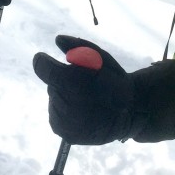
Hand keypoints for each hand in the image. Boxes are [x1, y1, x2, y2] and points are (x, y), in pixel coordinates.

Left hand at [32, 35, 174, 144]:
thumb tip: (58, 40)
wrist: (131, 113)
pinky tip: (82, 111)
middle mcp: (64, 105)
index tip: (47, 60)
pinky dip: (65, 111)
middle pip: (52, 85)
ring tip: (86, 99)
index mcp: (72, 83)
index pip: (43, 68)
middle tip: (81, 84)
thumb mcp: (101, 57)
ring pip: (55, 100)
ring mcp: (64, 123)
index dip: (44, 62)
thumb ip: (77, 46)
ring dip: (65, 96)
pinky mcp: (65, 134)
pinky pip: (57, 116)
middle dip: (63, 81)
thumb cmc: (116, 82)